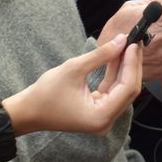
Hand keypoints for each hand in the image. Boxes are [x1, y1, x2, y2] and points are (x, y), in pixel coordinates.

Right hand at [2, 34, 141, 135]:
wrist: (27, 111)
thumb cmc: (46, 93)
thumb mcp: (74, 69)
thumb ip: (101, 55)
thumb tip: (121, 40)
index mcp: (101, 116)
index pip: (127, 88)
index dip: (132, 64)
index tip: (134, 44)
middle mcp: (106, 121)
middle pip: (128, 90)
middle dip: (132, 65)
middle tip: (134, 42)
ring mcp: (103, 117)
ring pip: (122, 90)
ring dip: (124, 68)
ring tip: (126, 46)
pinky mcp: (98, 111)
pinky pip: (112, 91)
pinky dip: (114, 75)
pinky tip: (116, 57)